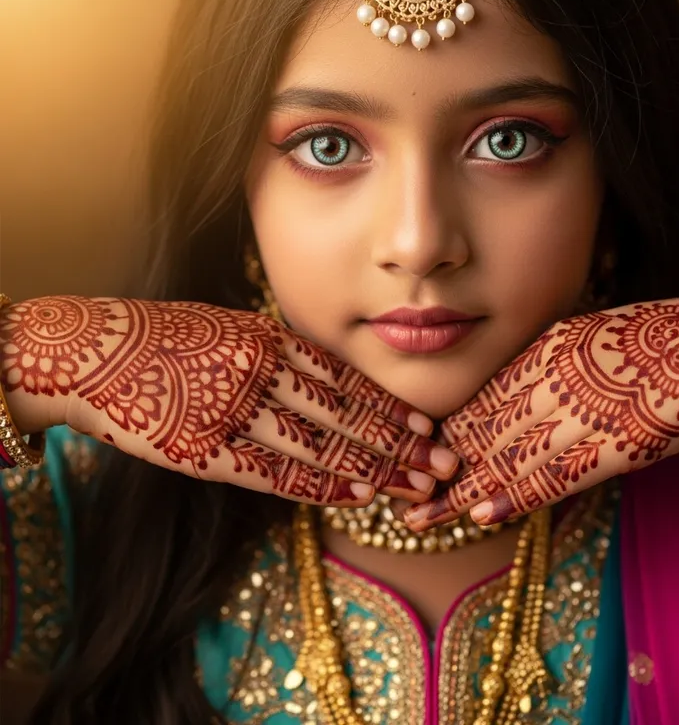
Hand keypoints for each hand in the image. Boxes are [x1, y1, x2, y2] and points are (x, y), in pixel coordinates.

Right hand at [0, 296, 458, 505]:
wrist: (91, 353)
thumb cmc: (163, 338)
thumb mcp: (228, 327)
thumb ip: (277, 351)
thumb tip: (325, 376)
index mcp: (268, 338)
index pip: (345, 379)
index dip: (389, 406)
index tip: (428, 426)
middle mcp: (260, 371)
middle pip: (344, 413)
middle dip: (398, 441)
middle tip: (442, 462)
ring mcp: (233, 410)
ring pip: (319, 444)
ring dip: (372, 468)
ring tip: (415, 486)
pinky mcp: (205, 450)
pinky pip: (273, 472)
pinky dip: (319, 485)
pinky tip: (356, 496)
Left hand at [405, 286, 678, 528]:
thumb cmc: (661, 335)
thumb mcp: (593, 332)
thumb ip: (556, 358)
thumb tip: (530, 380)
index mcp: (546, 352)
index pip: (485, 399)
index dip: (452, 431)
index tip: (426, 453)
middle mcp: (549, 382)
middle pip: (483, 431)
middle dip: (442, 467)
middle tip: (405, 493)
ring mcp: (575, 415)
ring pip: (505, 458)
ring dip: (460, 493)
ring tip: (423, 518)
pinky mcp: (607, 448)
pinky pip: (550, 477)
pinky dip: (513, 497)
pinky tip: (481, 515)